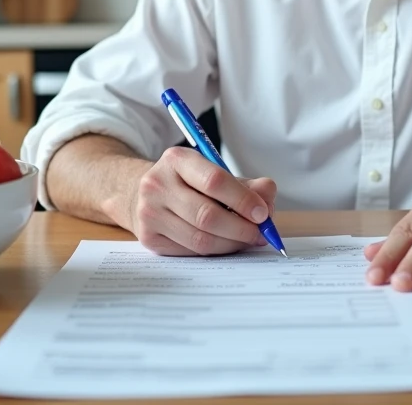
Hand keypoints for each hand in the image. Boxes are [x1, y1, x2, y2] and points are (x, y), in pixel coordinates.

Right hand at [128, 146, 276, 256]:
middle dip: (241, 228)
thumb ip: (246, 183)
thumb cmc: (188, 183)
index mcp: (177, 159)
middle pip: (207, 215)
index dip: (243, 200)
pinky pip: (191, 252)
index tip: (263, 213)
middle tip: (260, 234)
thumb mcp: (214, 172)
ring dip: (231, 244)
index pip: (214, 181)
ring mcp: (150, 213)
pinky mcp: (149, 238)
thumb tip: (268, 196)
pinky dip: (215, 251)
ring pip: (200, 239)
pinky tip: (224, 244)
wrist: (144, 194)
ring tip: (246, 240)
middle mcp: (157, 184)